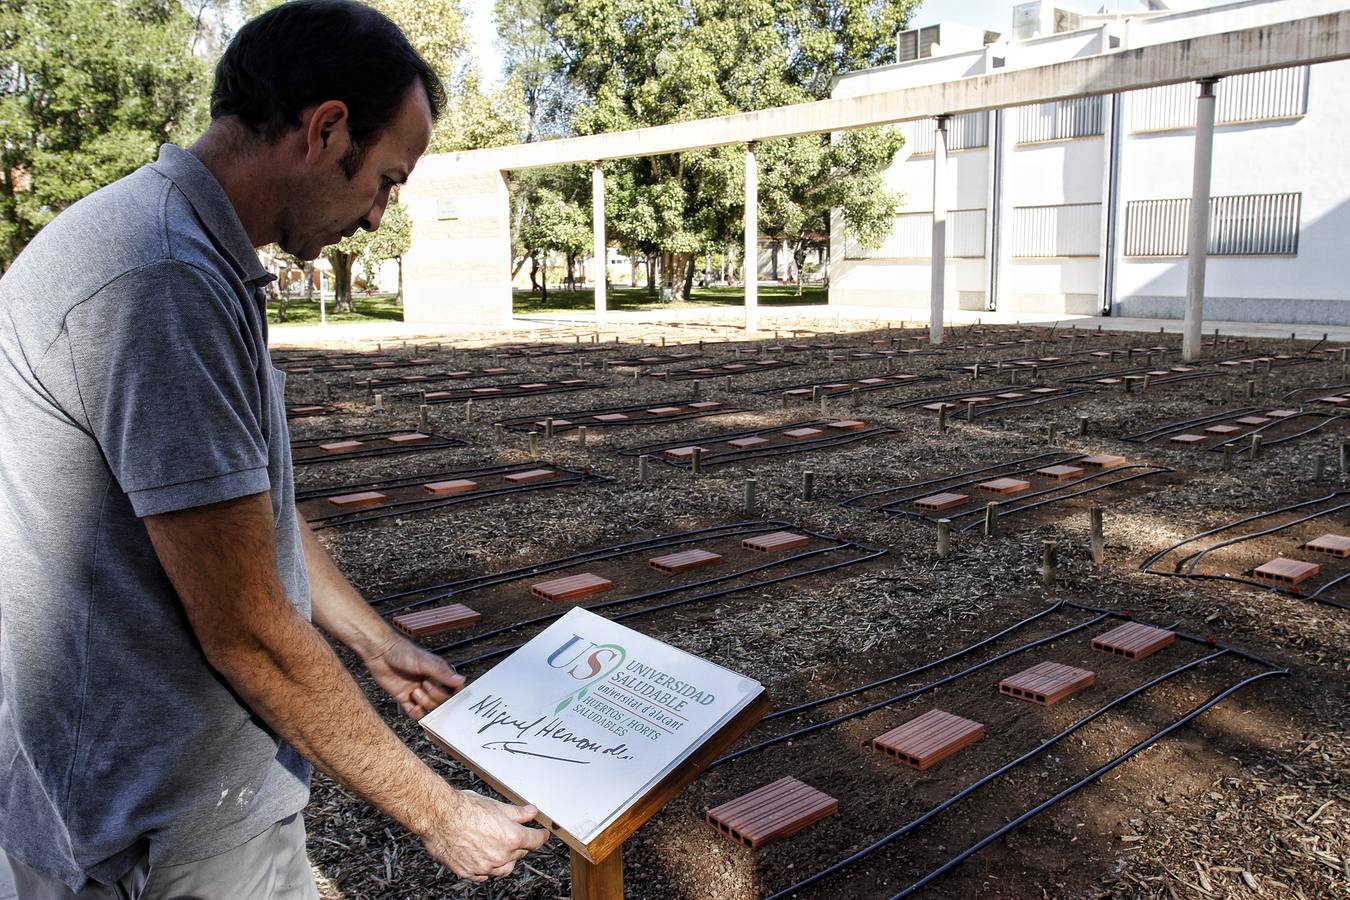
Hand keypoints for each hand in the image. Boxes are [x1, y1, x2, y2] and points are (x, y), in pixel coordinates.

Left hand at [362, 635, 465, 719]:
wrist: (381, 653)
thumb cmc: (402, 652)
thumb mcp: (425, 662)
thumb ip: (442, 673)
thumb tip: (460, 680)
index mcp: (438, 673)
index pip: (452, 689)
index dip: (452, 695)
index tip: (450, 696)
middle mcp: (429, 682)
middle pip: (440, 700)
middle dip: (433, 696)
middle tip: (424, 685)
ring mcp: (417, 691)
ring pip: (428, 707)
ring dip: (422, 702)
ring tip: (414, 692)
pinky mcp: (404, 697)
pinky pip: (413, 711)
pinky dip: (415, 713)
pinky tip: (413, 707)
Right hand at [423, 790, 550, 881]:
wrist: (438, 816)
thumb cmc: (463, 808)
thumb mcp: (496, 806)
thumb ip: (517, 813)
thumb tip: (531, 812)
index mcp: (511, 838)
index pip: (535, 841)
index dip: (541, 836)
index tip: (542, 834)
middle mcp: (500, 856)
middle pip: (519, 854)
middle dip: (519, 844)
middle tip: (513, 834)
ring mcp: (484, 867)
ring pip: (503, 868)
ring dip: (505, 859)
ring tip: (498, 847)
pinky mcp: (468, 873)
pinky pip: (484, 875)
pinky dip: (487, 868)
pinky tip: (483, 857)